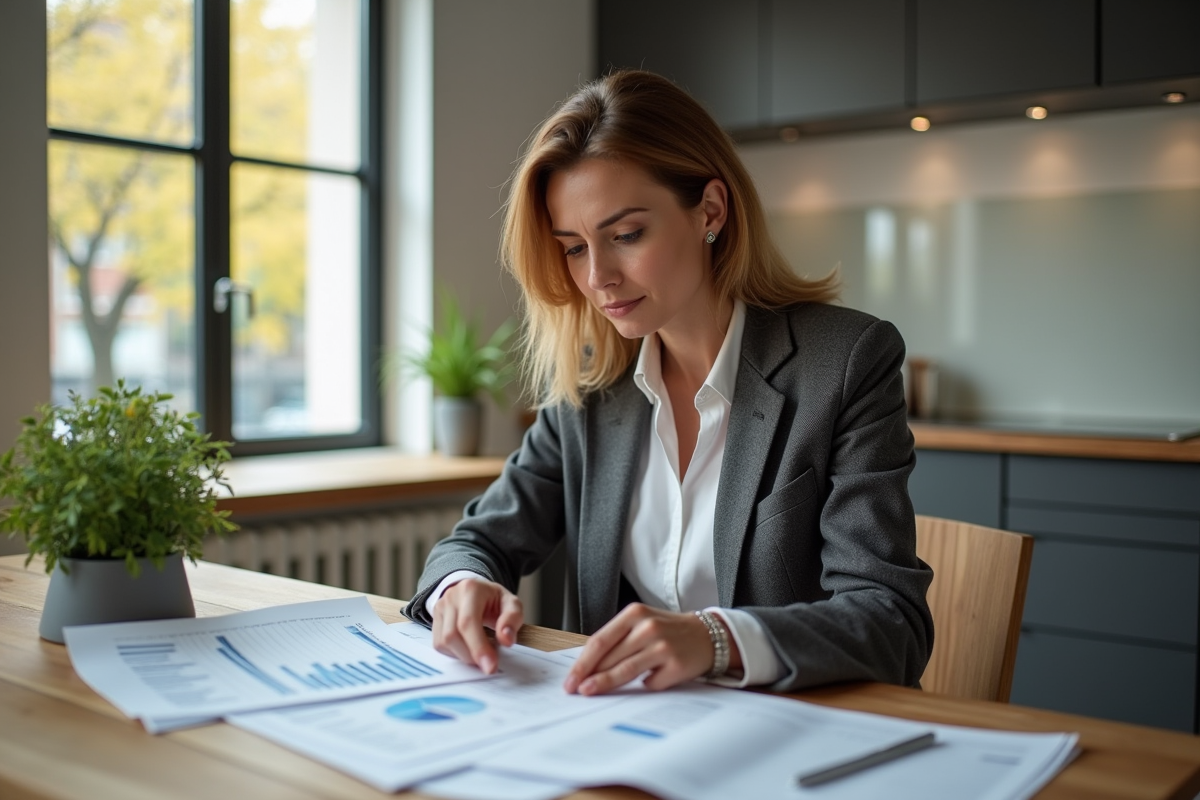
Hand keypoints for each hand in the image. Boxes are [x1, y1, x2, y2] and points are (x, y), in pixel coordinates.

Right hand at [431, 577, 523, 674]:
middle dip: (471, 656)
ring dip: (463, 656)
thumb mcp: (512, 604)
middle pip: (452, 635)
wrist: (477, 591)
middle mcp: (451, 597)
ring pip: (444, 642)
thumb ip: (513, 619)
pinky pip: (440, 645)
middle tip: (489, 665)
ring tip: (480, 654)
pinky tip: (468, 649)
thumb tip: (506, 639)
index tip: (490, 666)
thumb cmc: (495, 600)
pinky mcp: (434, 621)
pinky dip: (455, 653)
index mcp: (471, 589)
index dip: (478, 647)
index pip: (468, 622)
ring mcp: (440, 609)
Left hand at [563, 604, 741, 695]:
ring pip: (625, 670)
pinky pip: (650, 683)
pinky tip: (649, 681)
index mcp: (635, 614)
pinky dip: (644, 686)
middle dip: (589, 675)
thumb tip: (588, 668)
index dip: (582, 662)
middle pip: (610, 657)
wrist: (708, 635)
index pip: (600, 641)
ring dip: (604, 683)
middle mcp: (648, 627)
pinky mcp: (676, 665)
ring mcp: (663, 646)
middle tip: (574, 690)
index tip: (571, 679)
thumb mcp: (642, 624)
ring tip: (589, 692)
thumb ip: (618, 640)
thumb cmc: (668, 631)